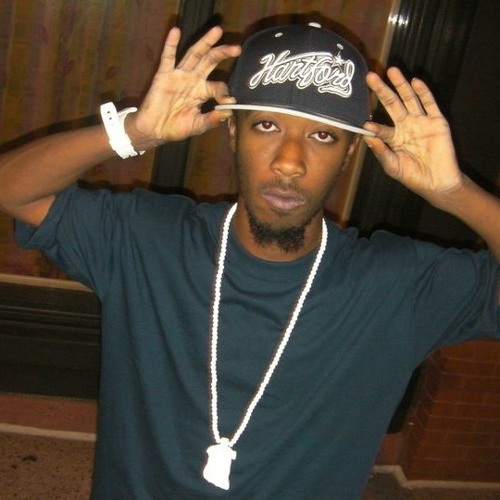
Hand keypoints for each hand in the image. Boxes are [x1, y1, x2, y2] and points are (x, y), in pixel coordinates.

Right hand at [127, 26, 240, 146]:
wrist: (155, 130)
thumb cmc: (176, 128)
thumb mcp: (198, 125)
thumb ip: (212, 120)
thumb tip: (228, 112)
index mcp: (202, 92)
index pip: (218, 86)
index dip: (224, 92)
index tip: (229, 100)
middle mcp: (193, 80)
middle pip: (210, 61)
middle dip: (223, 53)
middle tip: (237, 48)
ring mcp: (179, 75)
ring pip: (194, 54)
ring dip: (205, 42)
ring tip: (217, 31)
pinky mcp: (164, 75)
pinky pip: (168, 57)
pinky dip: (170, 44)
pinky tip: (176, 31)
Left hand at [363, 67, 463, 207]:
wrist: (437, 182)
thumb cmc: (413, 176)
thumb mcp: (393, 167)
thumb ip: (381, 152)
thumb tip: (367, 137)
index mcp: (394, 138)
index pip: (380, 126)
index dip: (373, 124)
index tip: (363, 122)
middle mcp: (406, 126)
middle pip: (392, 104)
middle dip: (381, 90)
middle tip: (370, 77)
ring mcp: (421, 121)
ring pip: (409, 99)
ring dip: (400, 85)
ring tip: (391, 70)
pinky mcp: (436, 121)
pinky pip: (429, 103)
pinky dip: (423, 92)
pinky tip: (414, 82)